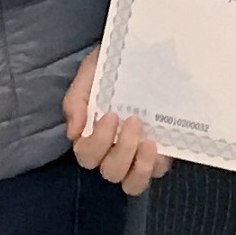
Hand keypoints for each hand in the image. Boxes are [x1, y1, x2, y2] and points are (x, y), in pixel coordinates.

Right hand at [62, 49, 170, 193]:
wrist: (143, 51)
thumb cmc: (110, 66)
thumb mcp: (90, 74)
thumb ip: (76, 100)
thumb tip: (74, 133)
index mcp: (92, 135)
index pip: (87, 156)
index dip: (97, 143)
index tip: (110, 115)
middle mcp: (112, 151)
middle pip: (111, 172)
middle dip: (122, 150)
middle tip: (134, 120)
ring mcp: (136, 155)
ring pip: (132, 183)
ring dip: (140, 167)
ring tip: (149, 143)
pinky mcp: (160, 153)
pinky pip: (156, 171)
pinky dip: (156, 164)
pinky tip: (161, 146)